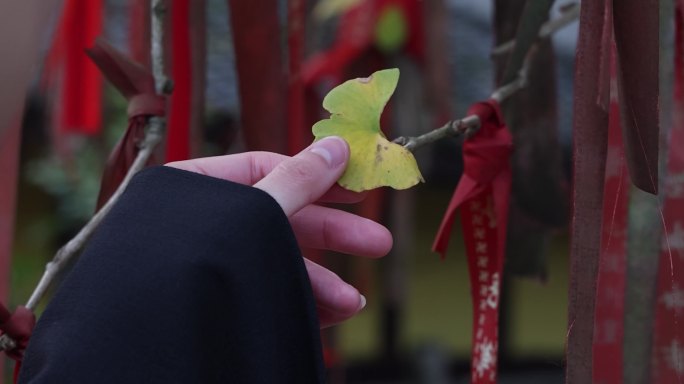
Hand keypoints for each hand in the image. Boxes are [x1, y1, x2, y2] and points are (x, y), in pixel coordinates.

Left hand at [166, 137, 391, 327]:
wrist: (148, 349)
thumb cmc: (191, 263)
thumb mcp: (255, 210)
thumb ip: (297, 180)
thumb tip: (337, 145)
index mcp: (198, 191)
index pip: (265, 169)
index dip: (316, 176)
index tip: (356, 188)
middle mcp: (205, 227)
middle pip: (281, 220)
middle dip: (332, 236)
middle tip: (378, 243)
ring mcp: (213, 268)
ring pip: (276, 264)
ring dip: (321, 282)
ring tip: (353, 302)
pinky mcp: (220, 302)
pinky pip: (265, 294)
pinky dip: (300, 304)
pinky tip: (331, 314)